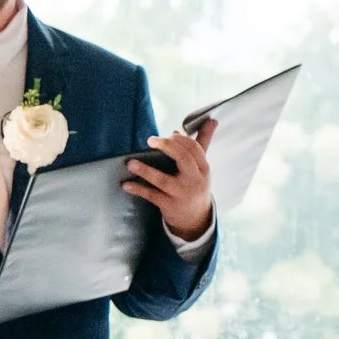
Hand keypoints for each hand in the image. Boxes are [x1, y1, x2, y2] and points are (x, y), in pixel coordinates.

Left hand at [123, 118, 215, 241]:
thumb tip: (212, 120)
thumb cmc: (195, 185)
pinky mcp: (169, 205)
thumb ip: (204, 142)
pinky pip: (152, 196)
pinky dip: (138, 190)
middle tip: (151, 141)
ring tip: (131, 163)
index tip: (168, 135)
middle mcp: (195, 181)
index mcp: (204, 169)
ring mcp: (182, 194)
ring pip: (163, 180)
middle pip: (182, 159)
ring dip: (146, 171)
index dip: (179, 139)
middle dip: (166, 146)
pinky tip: (126, 184)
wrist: (196, 219)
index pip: (193, 148)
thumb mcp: (201, 166)